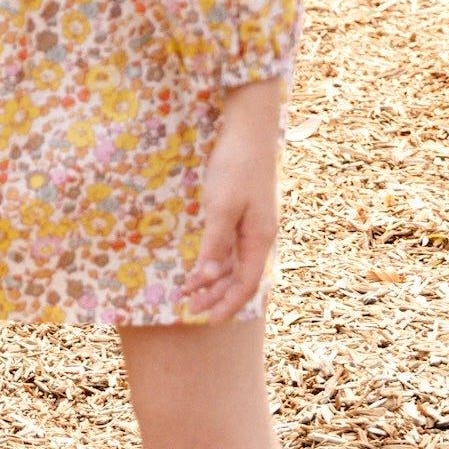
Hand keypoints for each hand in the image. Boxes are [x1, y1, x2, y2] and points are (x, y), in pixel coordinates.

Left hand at [181, 78, 283, 321]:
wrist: (246, 128)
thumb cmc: (236, 166)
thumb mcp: (223, 206)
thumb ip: (216, 243)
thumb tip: (209, 279)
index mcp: (260, 238)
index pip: (247, 283)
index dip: (228, 304)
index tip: (206, 319)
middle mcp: (258, 236)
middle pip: (240, 277)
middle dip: (216, 296)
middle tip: (189, 309)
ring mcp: (250, 224)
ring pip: (233, 263)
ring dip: (212, 280)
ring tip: (188, 292)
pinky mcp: (239, 212)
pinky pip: (228, 246)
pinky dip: (213, 260)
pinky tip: (198, 266)